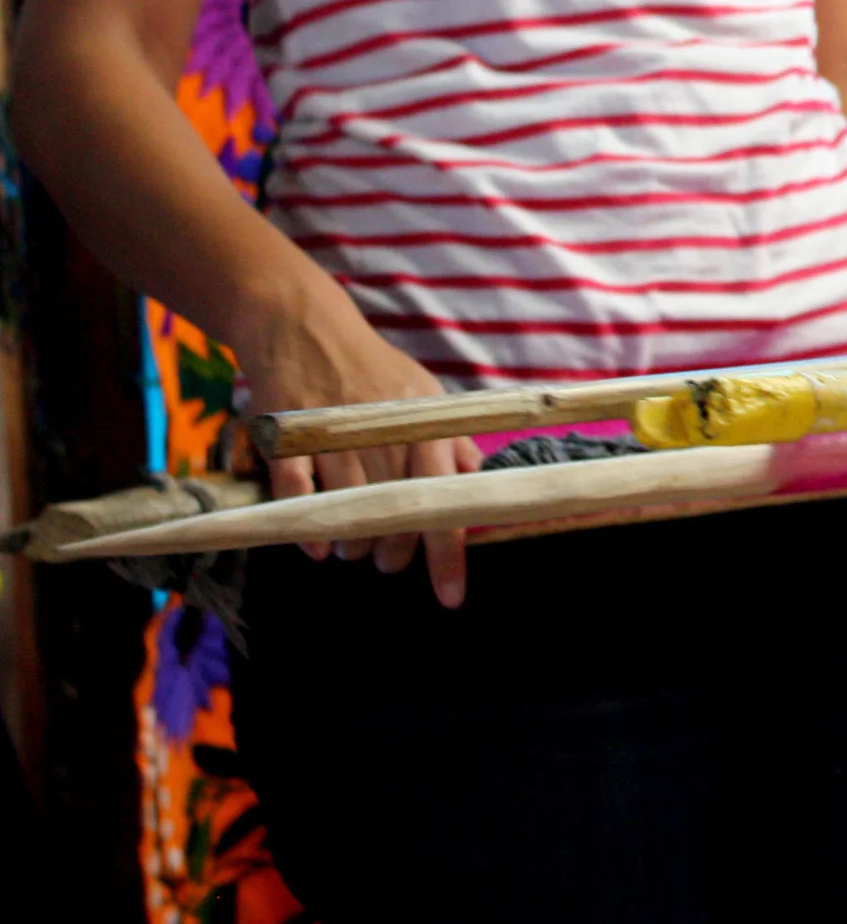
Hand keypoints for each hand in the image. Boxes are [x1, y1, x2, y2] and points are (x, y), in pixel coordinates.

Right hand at [239, 290, 479, 607]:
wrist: (304, 327)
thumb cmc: (371, 371)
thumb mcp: (423, 396)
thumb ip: (451, 441)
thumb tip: (479, 485)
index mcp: (424, 419)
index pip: (447, 495)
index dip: (448, 552)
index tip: (450, 596)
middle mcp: (383, 426)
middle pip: (396, 512)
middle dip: (394, 551)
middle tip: (388, 559)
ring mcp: (334, 430)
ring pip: (350, 510)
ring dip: (353, 544)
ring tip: (353, 549)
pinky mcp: (289, 435)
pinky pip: (299, 495)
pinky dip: (309, 528)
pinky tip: (317, 544)